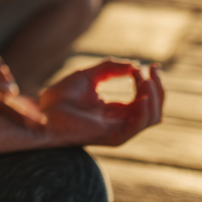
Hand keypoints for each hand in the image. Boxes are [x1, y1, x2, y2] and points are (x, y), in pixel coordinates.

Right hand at [0, 44, 45, 128]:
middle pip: (11, 115)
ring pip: (10, 113)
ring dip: (26, 116)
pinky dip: (20, 109)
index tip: (38, 123)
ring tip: (44, 121)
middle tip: (48, 127)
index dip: (23, 116)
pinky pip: (7, 109)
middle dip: (29, 121)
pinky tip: (33, 108)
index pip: (7, 108)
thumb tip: (12, 87)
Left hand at [38, 60, 163, 147]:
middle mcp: (121, 122)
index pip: (145, 99)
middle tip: (155, 69)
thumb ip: (110, 68)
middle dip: (158, 88)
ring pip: (152, 117)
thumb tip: (135, 65)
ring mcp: (119, 131)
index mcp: (116, 111)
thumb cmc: (61, 96)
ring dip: (154, 96)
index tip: (146, 66)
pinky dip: (144, 108)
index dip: (150, 81)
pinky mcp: (114, 137)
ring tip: (146, 79)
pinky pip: (138, 124)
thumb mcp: (89, 76)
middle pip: (154, 108)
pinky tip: (141, 93)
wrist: (43, 112)